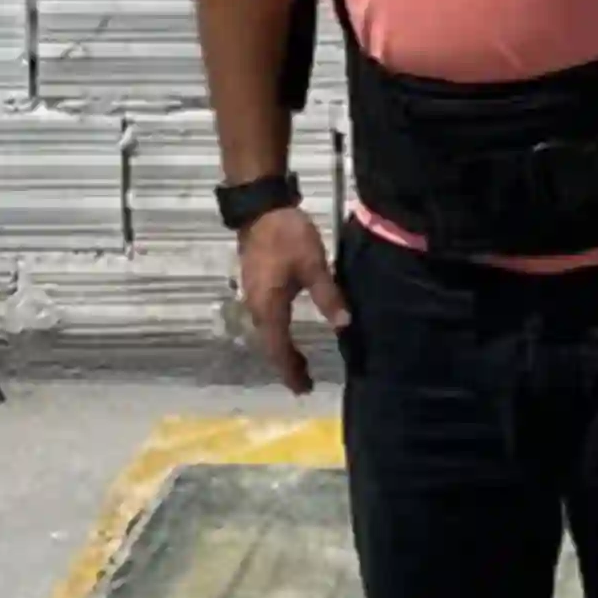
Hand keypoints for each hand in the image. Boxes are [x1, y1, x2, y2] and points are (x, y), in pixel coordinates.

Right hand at [237, 207, 347, 398]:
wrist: (260, 209)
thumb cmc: (287, 237)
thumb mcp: (313, 265)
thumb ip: (328, 295)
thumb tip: (344, 325)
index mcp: (269, 308)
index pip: (279, 349)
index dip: (291, 370)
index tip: (303, 388)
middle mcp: (256, 308)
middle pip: (270, 346)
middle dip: (286, 365)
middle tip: (304, 383)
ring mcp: (252, 297)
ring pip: (267, 334)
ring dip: (281, 351)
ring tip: (299, 364)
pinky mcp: (255, 287)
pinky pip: (266, 321)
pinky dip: (277, 335)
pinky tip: (287, 334)